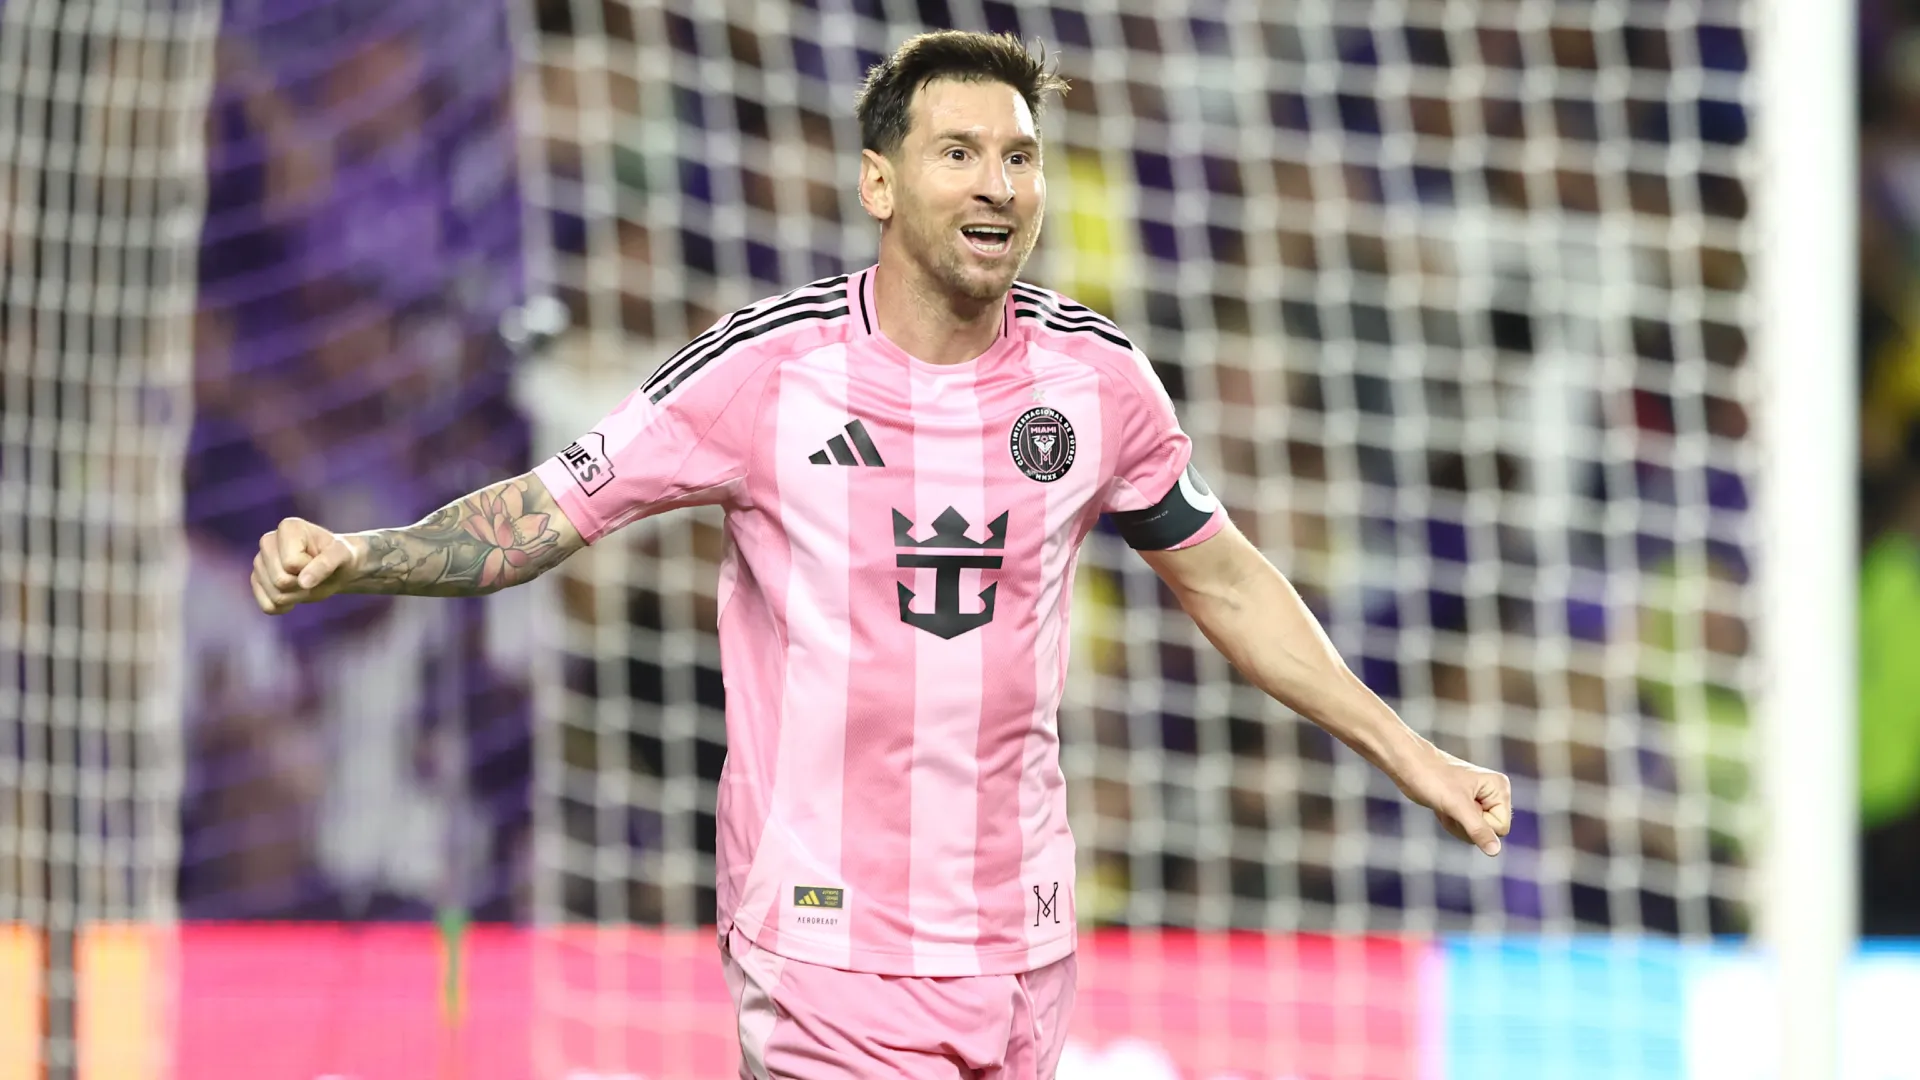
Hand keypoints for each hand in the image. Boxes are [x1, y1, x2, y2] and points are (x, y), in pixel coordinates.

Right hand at [251, 517, 361, 613]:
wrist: (335, 569)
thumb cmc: (339, 557)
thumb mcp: (341, 556)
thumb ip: (325, 564)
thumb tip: (304, 582)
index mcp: (288, 527)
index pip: (291, 563)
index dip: (310, 568)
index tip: (318, 560)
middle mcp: (268, 541)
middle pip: (280, 580)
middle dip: (303, 585)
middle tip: (314, 576)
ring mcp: (259, 562)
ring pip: (274, 595)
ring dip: (297, 597)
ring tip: (306, 584)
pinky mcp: (256, 581)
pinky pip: (267, 606)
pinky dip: (285, 607)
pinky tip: (295, 595)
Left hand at [1393, 739, 1513, 855]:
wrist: (1408, 765)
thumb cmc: (1432, 778)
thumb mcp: (1456, 806)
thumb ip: (1478, 829)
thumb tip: (1495, 851)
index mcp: (1499, 789)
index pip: (1500, 828)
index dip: (1479, 826)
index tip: (1461, 808)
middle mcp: (1493, 794)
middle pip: (1489, 833)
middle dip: (1465, 826)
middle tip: (1451, 806)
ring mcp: (1480, 800)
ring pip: (1476, 833)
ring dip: (1456, 825)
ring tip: (1445, 805)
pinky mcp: (1466, 806)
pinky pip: (1465, 828)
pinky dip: (1451, 822)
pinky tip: (1442, 808)